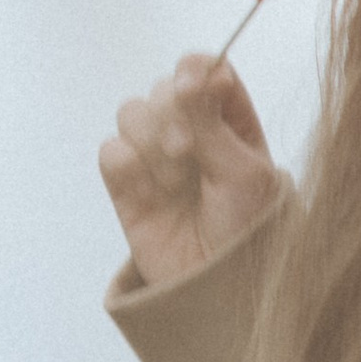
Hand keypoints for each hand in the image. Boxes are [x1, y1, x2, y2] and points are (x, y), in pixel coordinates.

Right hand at [99, 56, 282, 288]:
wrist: (220, 290)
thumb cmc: (250, 231)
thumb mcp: (245, 172)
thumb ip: (212, 122)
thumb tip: (186, 76)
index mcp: (232, 121)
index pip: (204, 70)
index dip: (194, 73)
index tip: (196, 90)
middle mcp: (193, 133)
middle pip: (163, 88)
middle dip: (172, 116)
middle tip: (187, 154)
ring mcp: (157, 158)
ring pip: (132, 112)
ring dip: (150, 142)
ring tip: (173, 182)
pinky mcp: (127, 187)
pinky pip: (110, 151)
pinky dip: (126, 165)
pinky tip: (149, 194)